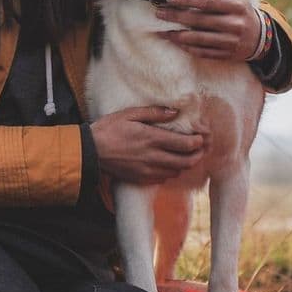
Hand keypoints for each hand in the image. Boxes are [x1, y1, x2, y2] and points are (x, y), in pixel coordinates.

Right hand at [91, 106, 207, 184]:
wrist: (90, 151)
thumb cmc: (109, 129)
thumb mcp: (130, 114)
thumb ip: (154, 113)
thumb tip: (174, 112)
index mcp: (151, 139)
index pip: (184, 144)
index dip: (198, 142)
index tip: (201, 137)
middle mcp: (152, 157)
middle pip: (186, 162)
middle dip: (197, 155)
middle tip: (200, 148)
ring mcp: (147, 171)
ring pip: (176, 172)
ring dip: (184, 164)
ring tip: (186, 155)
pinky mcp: (141, 179)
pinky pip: (163, 179)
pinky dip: (171, 171)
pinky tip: (168, 163)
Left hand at [153, 0, 261, 61]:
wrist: (261, 38)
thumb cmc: (243, 13)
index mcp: (236, 6)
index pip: (206, 2)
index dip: (186, 0)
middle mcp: (233, 24)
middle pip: (198, 20)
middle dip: (176, 16)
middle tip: (160, 13)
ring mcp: (230, 41)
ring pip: (198, 39)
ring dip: (177, 35)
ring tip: (163, 31)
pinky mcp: (226, 54)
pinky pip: (202, 52)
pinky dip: (187, 47)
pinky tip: (177, 41)